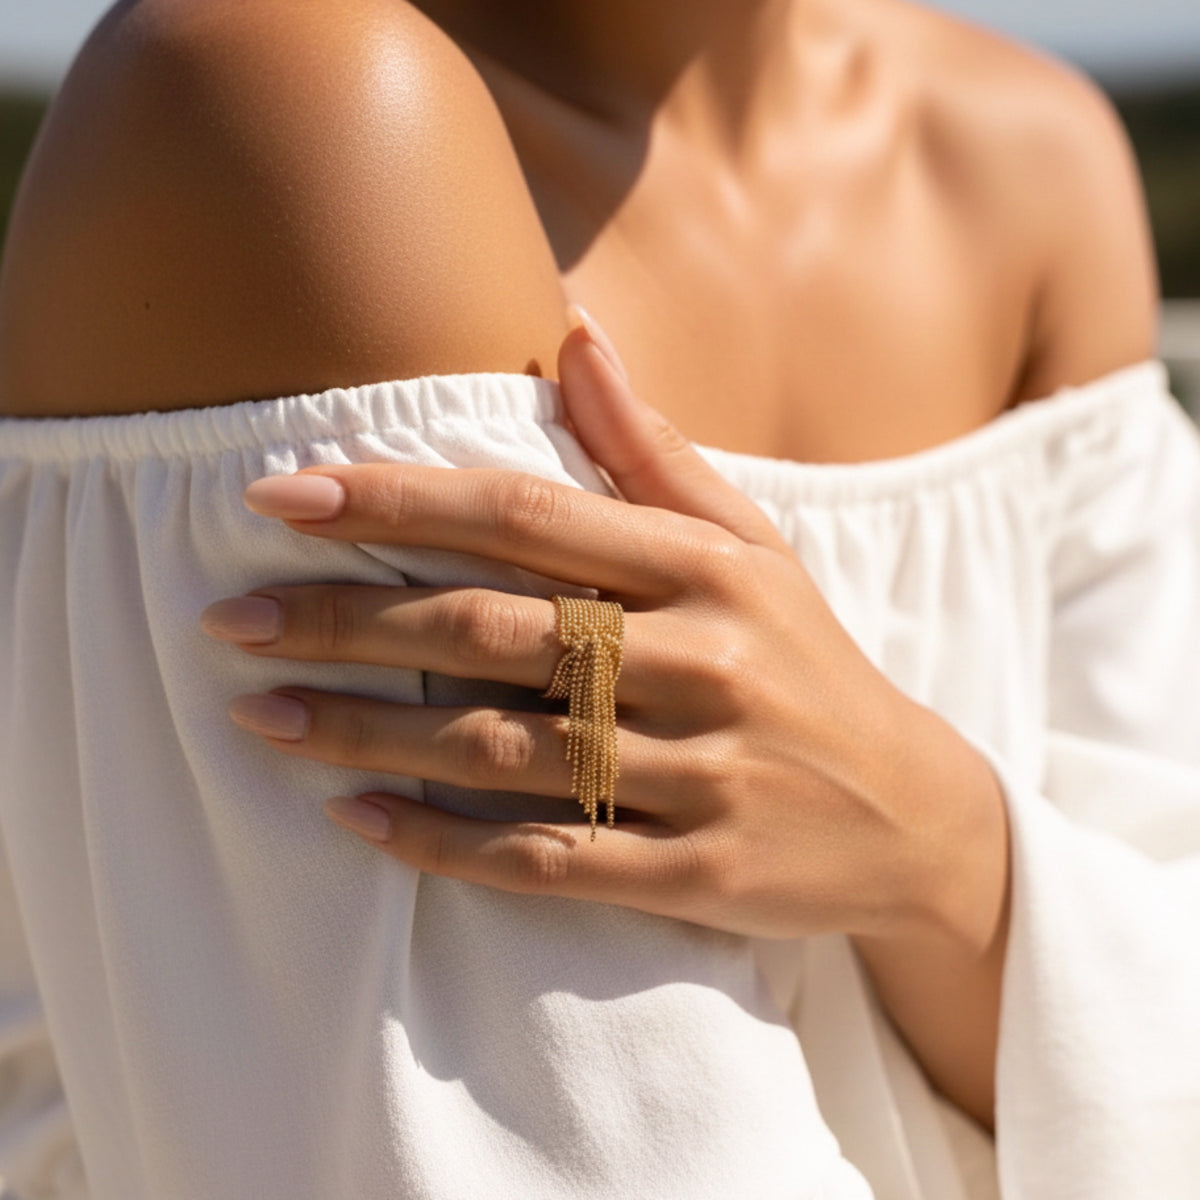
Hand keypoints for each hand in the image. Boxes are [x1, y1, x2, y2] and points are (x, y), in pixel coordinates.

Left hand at [201, 317, 1006, 953]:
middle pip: (491, 633)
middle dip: (347, 622)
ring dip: (366, 736)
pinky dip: (442, 846)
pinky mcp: (696, 873)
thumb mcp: (754, 546)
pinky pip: (546, 860)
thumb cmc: (807, 661)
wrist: (912, 816)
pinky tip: (357, 823)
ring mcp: (701, 775)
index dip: (395, 503)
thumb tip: (574, 333)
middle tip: (231, 622)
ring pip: (500, 751)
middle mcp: (704, 663)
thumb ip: (654, 450)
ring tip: (261, 716)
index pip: (525, 518)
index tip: (281, 497)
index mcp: (709, 570)